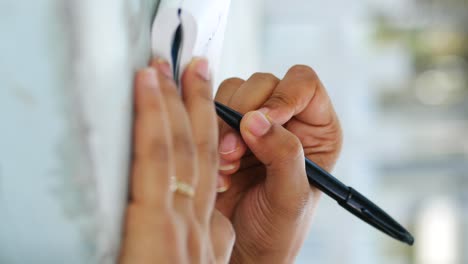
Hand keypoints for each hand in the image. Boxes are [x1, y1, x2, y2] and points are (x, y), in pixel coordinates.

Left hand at [119, 58, 234, 263]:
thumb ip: (208, 244)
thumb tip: (211, 220)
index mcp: (210, 238)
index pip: (211, 175)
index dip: (208, 134)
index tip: (200, 109)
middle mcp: (200, 224)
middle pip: (202, 151)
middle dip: (198, 104)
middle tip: (193, 69)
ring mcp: (181, 223)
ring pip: (181, 146)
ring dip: (173, 100)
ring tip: (164, 68)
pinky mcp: (156, 227)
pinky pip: (156, 158)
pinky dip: (151, 115)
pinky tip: (145, 86)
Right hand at [214, 65, 342, 262]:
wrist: (242, 249)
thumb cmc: (277, 229)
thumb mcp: (291, 197)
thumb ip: (283, 155)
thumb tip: (256, 118)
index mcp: (317, 129)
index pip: (304, 84)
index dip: (283, 95)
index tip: (263, 121)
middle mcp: (286, 120)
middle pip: (263, 84)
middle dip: (244, 115)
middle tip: (234, 153)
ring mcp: (253, 124)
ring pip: (232, 93)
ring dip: (223, 126)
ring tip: (226, 165)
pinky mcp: (224, 131)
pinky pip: (209, 112)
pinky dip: (207, 134)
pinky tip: (218, 169)